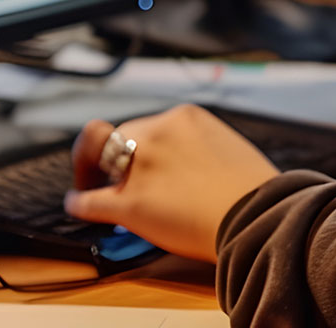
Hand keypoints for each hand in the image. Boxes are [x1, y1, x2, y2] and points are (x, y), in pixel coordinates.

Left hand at [64, 105, 278, 262]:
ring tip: (88, 184)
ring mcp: (141, 168)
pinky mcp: (130, 204)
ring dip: (90, 170)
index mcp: (184, 117)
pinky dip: (79, 202)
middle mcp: (158, 134)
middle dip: (113, 155)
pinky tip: (76, 205)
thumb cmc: (255, 191)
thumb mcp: (227, 147)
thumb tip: (187, 161)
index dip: (139, 143)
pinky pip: (90, 200)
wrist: (259, 218)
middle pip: (120, 135)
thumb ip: (199, 146)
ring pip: (98, 157)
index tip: (138, 155)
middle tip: (110, 174)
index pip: (147, 124)